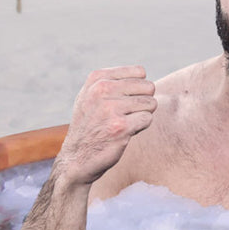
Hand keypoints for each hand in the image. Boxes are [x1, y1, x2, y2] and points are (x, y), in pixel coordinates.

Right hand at [54, 65, 156, 186]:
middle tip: (127, 114)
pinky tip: (125, 132)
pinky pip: (147, 119)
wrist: (77, 157)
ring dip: (142, 115)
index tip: (125, 100)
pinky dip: (141, 127)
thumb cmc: (90, 125)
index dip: (138, 88)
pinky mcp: (120, 127)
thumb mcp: (91, 95)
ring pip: (150, 104)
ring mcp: (110, 108)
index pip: (140, 72)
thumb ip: (111, 80)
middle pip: (148, 87)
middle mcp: (102, 90)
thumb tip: (142, 73)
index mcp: (97, 78)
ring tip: (125, 123)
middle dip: (143, 102)